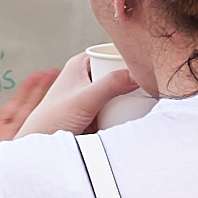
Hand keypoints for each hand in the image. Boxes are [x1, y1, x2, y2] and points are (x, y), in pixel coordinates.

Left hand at [0, 68, 54, 197]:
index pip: (15, 105)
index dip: (27, 89)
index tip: (38, 75)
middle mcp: (4, 136)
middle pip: (27, 109)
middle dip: (40, 91)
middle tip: (53, 73)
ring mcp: (8, 146)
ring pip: (29, 120)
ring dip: (41, 103)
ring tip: (52, 85)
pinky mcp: (7, 156)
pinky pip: (25, 139)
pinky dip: (36, 127)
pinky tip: (47, 113)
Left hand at [25, 49, 145, 138]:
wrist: (41, 147)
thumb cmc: (51, 120)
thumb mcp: (84, 100)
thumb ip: (109, 85)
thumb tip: (136, 75)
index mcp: (81, 63)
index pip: (112, 50)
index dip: (130, 53)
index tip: (150, 58)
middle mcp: (87, 75)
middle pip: (119, 70)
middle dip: (135, 76)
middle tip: (156, 81)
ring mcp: (92, 94)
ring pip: (120, 88)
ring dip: (133, 93)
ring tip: (153, 96)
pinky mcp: (96, 111)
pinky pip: (118, 105)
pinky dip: (127, 107)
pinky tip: (142, 110)